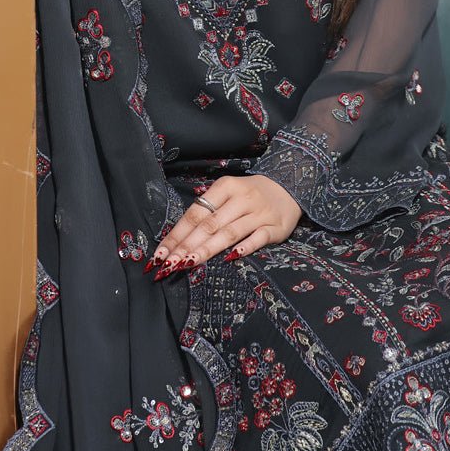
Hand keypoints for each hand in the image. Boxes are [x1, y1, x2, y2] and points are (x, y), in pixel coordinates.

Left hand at [145, 175, 302, 279]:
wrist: (288, 186)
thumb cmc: (250, 194)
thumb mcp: (228, 193)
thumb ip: (208, 212)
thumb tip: (180, 238)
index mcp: (225, 187)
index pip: (195, 213)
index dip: (177, 234)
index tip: (161, 253)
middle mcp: (241, 199)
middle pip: (209, 225)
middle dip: (187, 246)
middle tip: (170, 264)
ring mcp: (259, 213)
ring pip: (229, 232)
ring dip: (208, 249)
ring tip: (190, 263)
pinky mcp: (275, 226)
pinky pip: (258, 237)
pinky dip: (246, 246)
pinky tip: (232, 256)